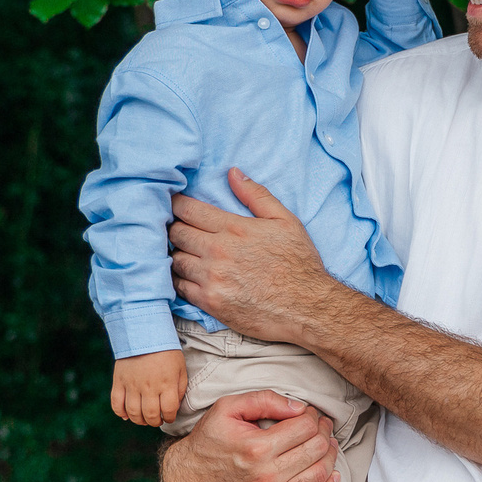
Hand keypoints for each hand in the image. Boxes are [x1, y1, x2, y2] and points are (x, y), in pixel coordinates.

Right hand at [111, 350, 185, 426]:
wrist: (144, 334)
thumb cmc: (166, 353)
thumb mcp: (180, 369)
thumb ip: (179, 389)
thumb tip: (173, 407)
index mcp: (167, 383)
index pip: (169, 410)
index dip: (170, 417)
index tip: (169, 417)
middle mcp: (149, 386)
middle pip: (150, 415)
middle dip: (155, 422)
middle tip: (157, 420)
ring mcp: (132, 385)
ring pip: (133, 413)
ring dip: (139, 421)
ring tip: (144, 419)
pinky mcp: (119, 381)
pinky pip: (116, 403)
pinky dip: (120, 413)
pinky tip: (127, 415)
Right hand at [160, 389, 339, 481]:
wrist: (186, 481)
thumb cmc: (208, 441)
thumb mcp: (228, 408)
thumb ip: (265, 400)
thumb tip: (299, 407)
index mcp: (256, 448)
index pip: (305, 427)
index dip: (313, 415)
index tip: (309, 413)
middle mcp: (265, 477)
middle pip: (316, 450)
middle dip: (324, 432)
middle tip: (321, 426)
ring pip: (319, 476)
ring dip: (330, 456)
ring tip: (327, 445)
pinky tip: (333, 477)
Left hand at [171, 169, 350, 341]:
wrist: (307, 307)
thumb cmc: (299, 264)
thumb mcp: (286, 221)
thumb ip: (257, 195)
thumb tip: (233, 173)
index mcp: (234, 228)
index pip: (188, 210)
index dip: (177, 204)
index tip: (175, 205)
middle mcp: (218, 252)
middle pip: (176, 233)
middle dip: (173, 227)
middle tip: (178, 229)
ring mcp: (212, 278)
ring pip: (174, 259)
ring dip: (176, 254)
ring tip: (184, 252)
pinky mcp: (210, 302)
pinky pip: (179, 287)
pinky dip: (178, 279)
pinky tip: (187, 275)